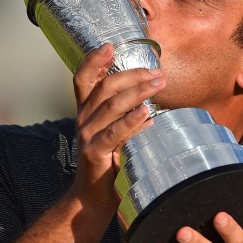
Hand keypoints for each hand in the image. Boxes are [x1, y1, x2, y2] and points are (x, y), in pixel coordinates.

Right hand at [70, 43, 164, 211]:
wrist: (93, 197)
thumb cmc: (108, 163)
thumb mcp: (113, 134)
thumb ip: (123, 117)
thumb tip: (147, 102)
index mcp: (86, 112)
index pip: (83, 79)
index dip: (93, 60)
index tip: (110, 45)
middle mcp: (83, 120)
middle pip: (105, 87)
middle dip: (133, 75)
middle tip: (158, 73)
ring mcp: (87, 136)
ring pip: (112, 105)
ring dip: (138, 91)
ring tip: (159, 84)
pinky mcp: (95, 152)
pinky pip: (114, 132)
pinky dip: (131, 121)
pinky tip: (147, 113)